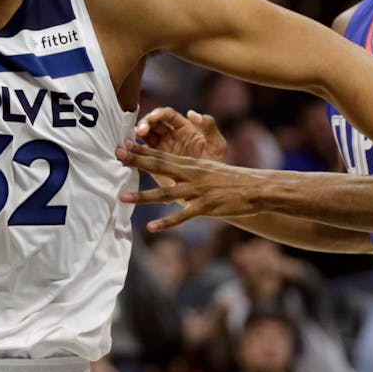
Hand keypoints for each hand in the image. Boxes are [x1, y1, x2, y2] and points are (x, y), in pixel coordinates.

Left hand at [117, 140, 272, 231]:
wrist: (256, 188)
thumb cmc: (232, 180)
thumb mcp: (210, 166)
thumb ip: (191, 168)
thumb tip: (176, 166)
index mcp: (192, 164)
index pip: (162, 155)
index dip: (142, 150)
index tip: (123, 144)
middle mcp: (191, 174)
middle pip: (159, 166)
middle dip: (136, 161)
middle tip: (116, 155)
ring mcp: (197, 191)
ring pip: (165, 193)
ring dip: (142, 196)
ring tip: (122, 197)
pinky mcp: (205, 207)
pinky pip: (182, 216)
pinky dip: (166, 222)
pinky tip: (151, 227)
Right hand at [134, 107, 228, 162]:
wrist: (212, 190)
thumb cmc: (217, 165)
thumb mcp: (217, 144)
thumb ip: (209, 126)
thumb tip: (192, 113)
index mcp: (184, 128)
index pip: (167, 116)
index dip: (158, 114)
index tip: (153, 118)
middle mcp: (170, 136)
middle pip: (152, 124)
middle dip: (144, 125)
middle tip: (140, 131)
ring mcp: (161, 150)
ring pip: (144, 138)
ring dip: (135, 137)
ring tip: (129, 142)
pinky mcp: (155, 164)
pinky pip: (141, 156)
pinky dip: (133, 154)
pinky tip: (127, 154)